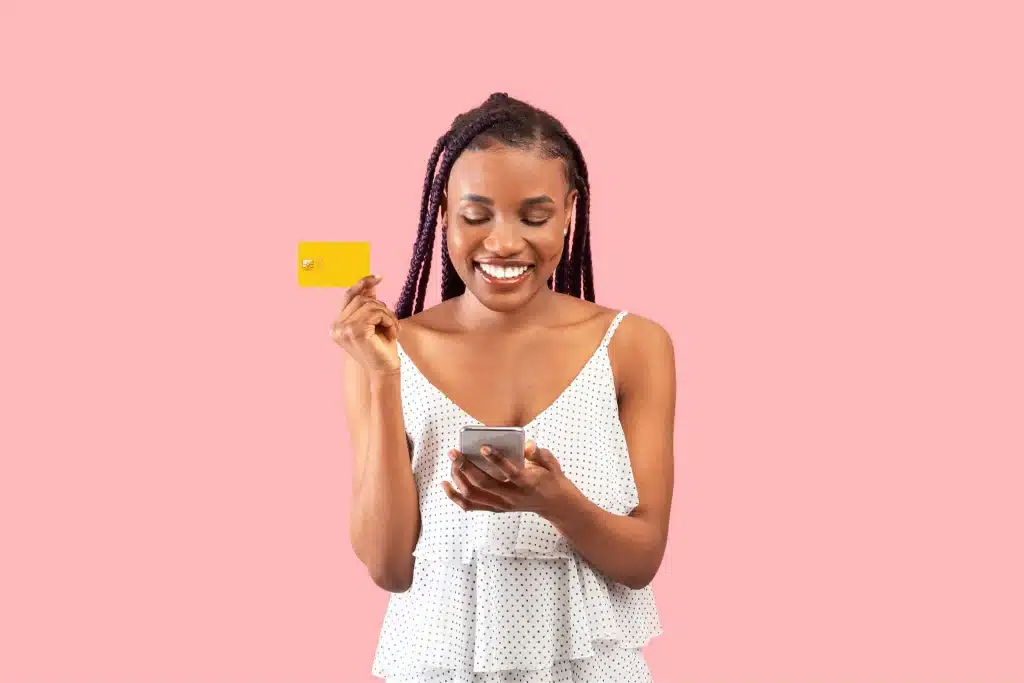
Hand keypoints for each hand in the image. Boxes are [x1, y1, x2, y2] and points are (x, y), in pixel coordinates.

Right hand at [329, 275, 399, 377]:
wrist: (385, 372)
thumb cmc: (381, 349)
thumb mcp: (375, 323)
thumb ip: (369, 304)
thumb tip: (370, 284)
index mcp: (337, 325)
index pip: (348, 296)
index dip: (362, 284)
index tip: (378, 277)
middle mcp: (336, 327)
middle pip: (361, 299)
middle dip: (381, 307)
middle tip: (391, 323)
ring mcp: (344, 329)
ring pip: (370, 304)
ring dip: (387, 315)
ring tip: (392, 329)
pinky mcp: (355, 331)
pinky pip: (376, 312)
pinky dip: (389, 320)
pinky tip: (392, 333)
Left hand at [441, 440, 570, 515]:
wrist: (555, 503)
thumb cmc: (550, 477)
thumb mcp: (550, 462)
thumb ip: (538, 453)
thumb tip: (526, 445)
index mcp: (528, 483)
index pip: (510, 473)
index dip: (496, 460)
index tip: (483, 446)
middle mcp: (513, 497)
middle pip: (484, 484)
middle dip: (466, 467)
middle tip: (454, 452)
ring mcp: (502, 505)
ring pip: (474, 495)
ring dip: (458, 479)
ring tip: (452, 461)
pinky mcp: (495, 509)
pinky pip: (470, 505)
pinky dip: (455, 496)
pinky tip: (445, 484)